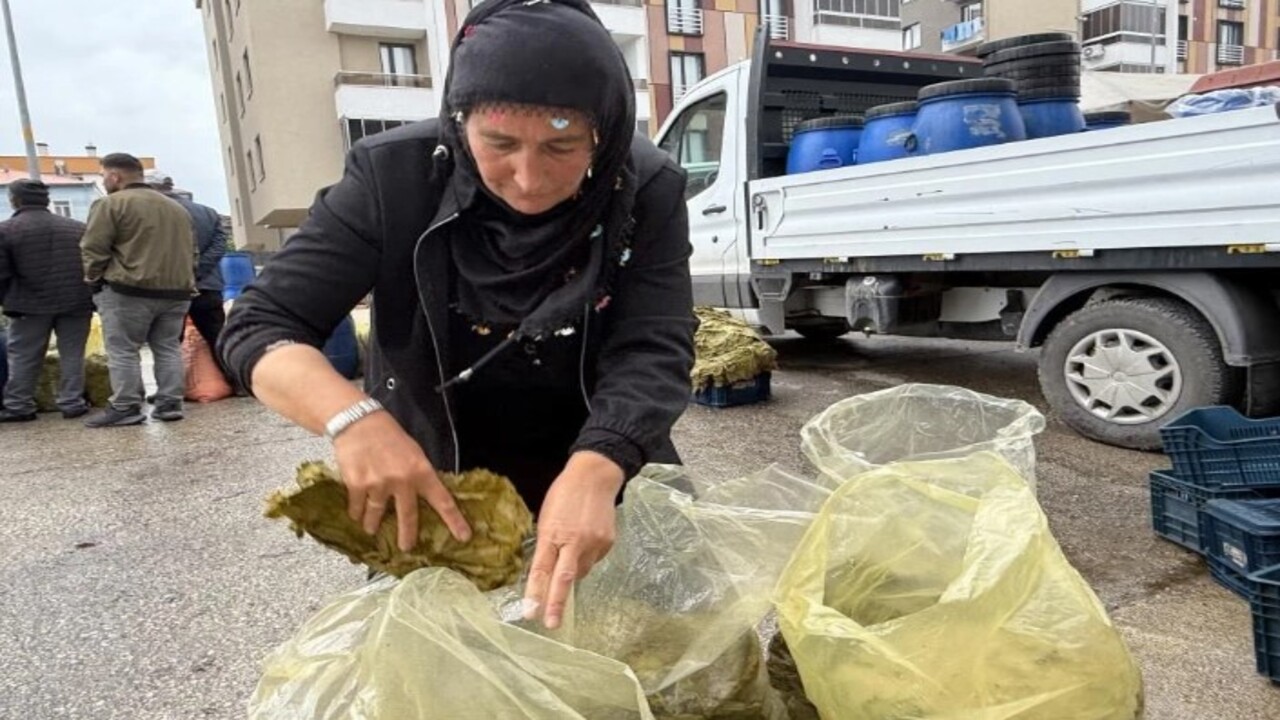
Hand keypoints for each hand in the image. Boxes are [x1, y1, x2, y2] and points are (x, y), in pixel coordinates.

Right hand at [333, 411, 471, 550]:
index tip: (464, 536)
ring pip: (377, 515)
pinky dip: (356, 512)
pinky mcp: (357, 485)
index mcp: (421, 471)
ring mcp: (379, 484)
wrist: (359, 422)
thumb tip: (426, 496)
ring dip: (373, 524)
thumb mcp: (414, 452)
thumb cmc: (389, 436)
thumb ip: (419, 474)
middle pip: (408, 516)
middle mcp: (402, 480)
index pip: (443, 500)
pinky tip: (356, 514)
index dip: (455, 520)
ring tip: (371, 530)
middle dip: (408, 535)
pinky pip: (357, 507)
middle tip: (407, 548)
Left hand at [523, 451, 624, 629]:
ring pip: (580, 571)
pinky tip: (584, 542)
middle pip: (564, 579)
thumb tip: (546, 570)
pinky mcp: (608, 543)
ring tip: (571, 552)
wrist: (596, 476)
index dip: (535, 592)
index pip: (542, 568)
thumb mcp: (547, 516)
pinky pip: (593, 560)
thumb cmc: (564, 493)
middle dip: (557, 604)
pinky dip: (586, 558)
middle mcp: (575, 541)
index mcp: (553, 533)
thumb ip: (547, 543)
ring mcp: (594, 543)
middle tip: (551, 624)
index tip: (530, 612)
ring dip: (572, 572)